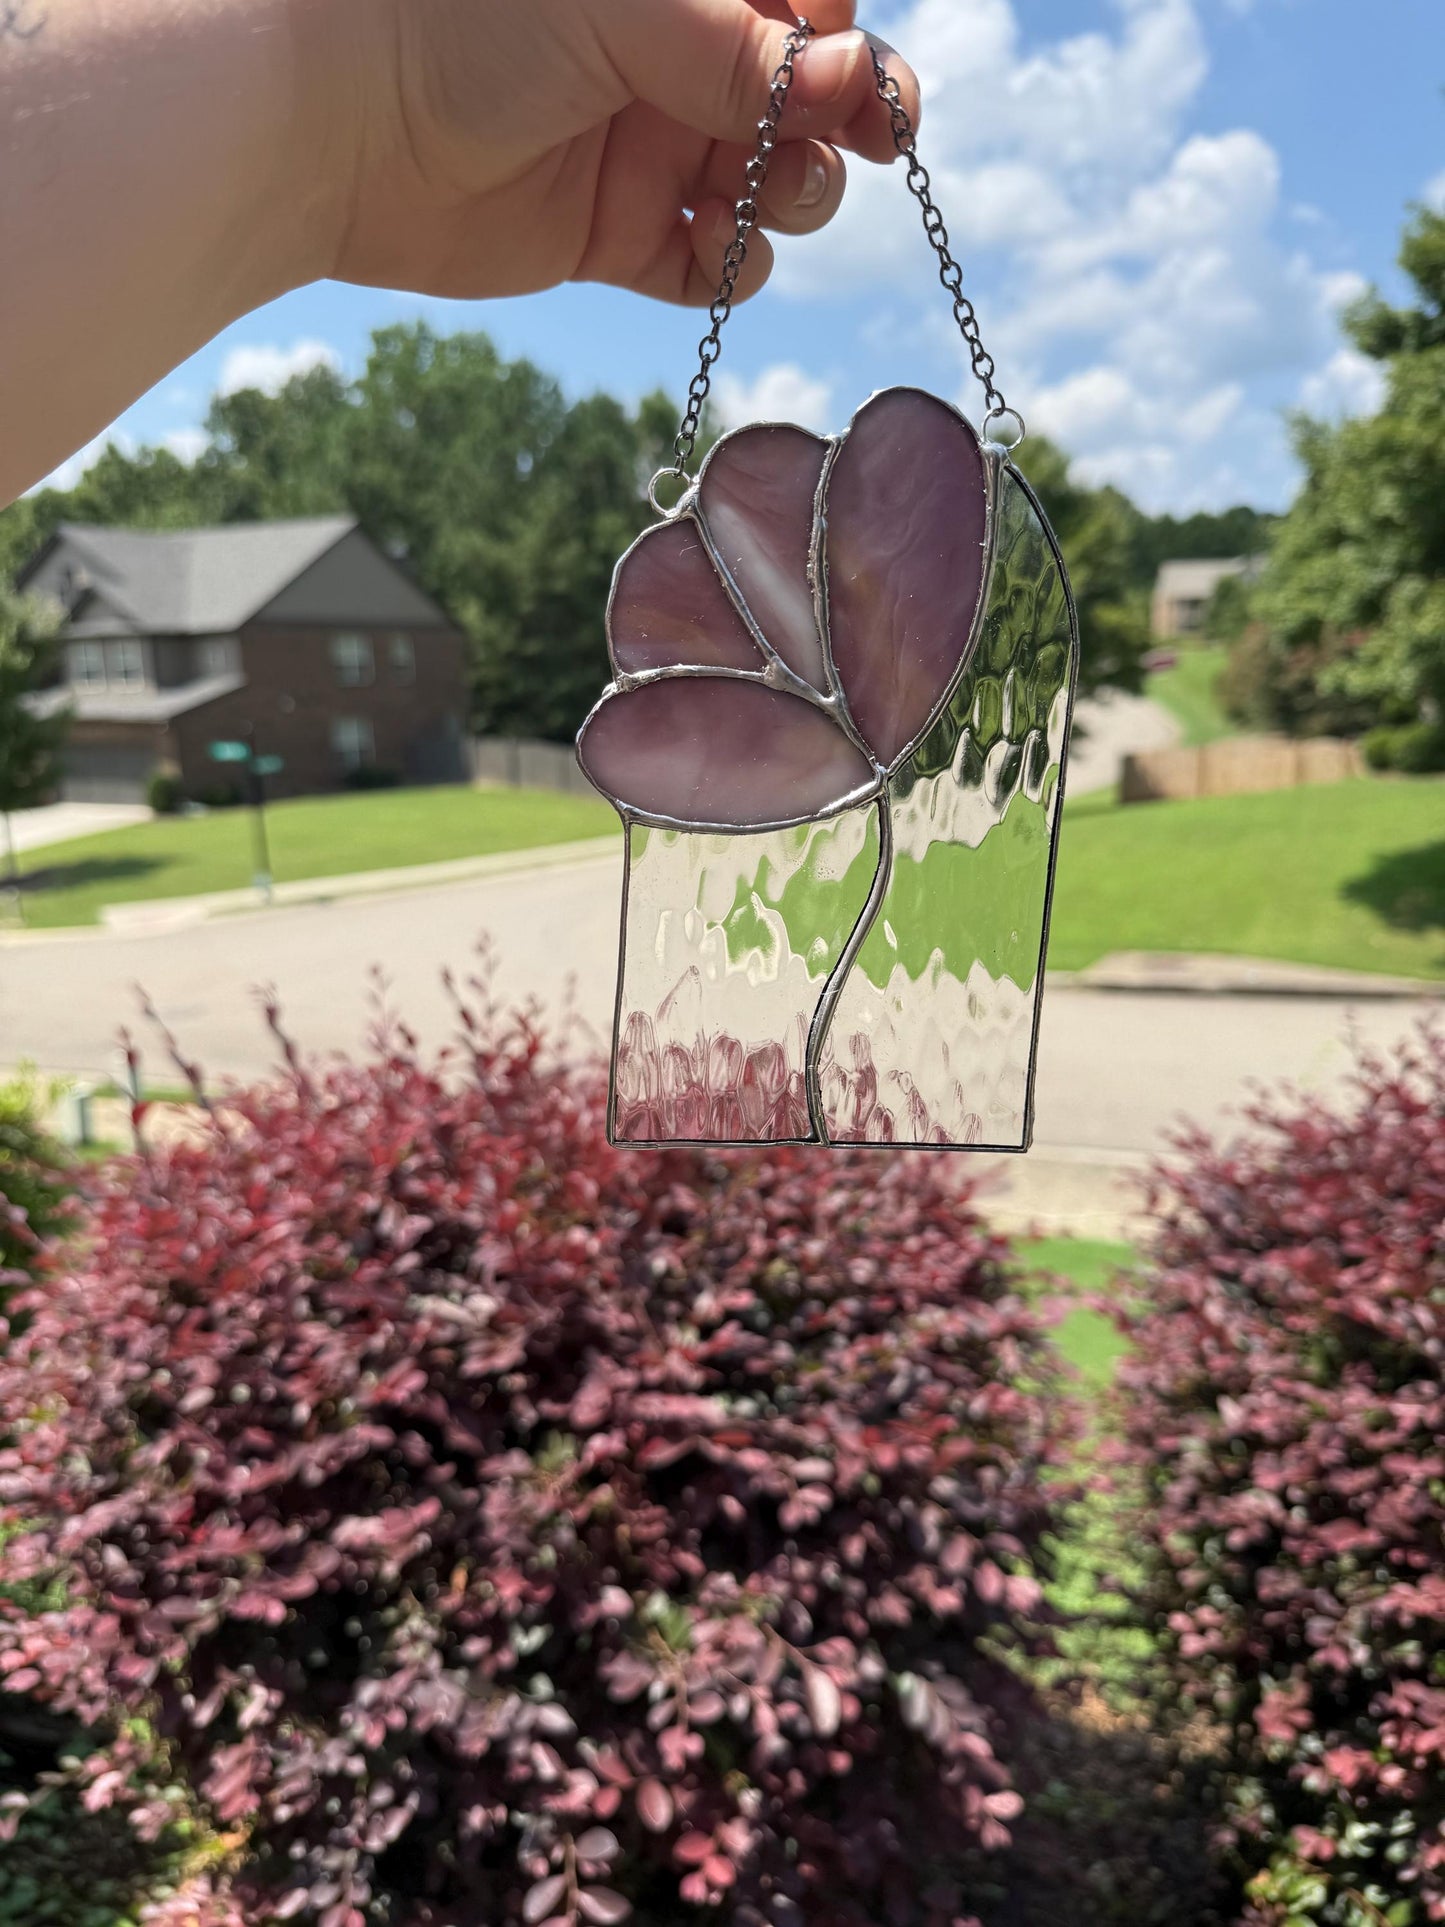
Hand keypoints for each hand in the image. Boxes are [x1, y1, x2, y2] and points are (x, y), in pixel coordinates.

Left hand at [316, 0, 920, 305]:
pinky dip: (728, 263)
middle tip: (853, 148)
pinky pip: (706, 262)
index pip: (805, 5)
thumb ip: (745, 53)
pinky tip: (711, 247)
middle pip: (805, 101)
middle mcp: (672, 60)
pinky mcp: (612, 236)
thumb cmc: (467, 19)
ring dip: (792, 196)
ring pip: (769, 184)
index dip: (844, 45)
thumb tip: (862, 84)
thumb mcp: (631, 11)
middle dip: (840, 127)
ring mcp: (647, 149)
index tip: (863, 85)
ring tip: (761, 196)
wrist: (337, 119)